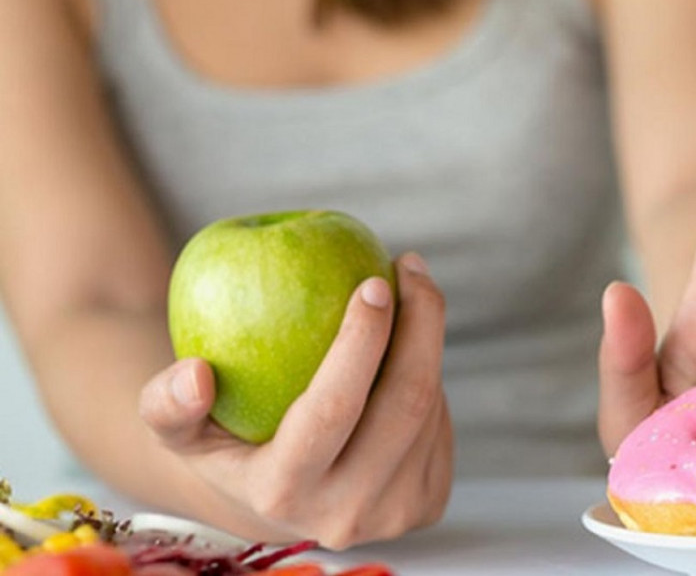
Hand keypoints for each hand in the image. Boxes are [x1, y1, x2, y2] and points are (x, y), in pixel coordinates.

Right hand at [138, 252, 451, 548]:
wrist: (280, 501)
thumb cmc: (225, 442)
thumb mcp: (180, 429)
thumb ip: (166, 404)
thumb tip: (194, 373)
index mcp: (282, 493)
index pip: (332, 409)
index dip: (361, 341)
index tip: (374, 282)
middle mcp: (345, 514)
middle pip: (405, 404)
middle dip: (422, 323)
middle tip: (410, 268)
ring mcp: (394, 514)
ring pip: (430, 408)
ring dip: (428, 341)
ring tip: (411, 293)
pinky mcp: (428, 504)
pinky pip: (441, 423)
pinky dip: (430, 373)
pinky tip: (412, 341)